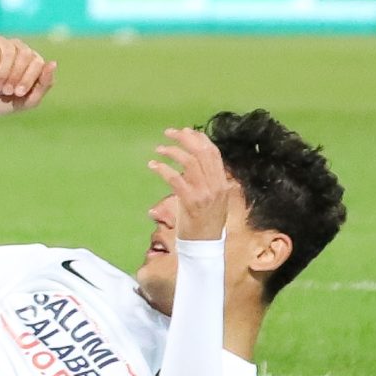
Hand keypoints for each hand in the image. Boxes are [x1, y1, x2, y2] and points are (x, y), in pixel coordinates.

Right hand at [0, 36, 54, 113]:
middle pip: (26, 54)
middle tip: (7, 91)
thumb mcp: (29, 99)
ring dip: (3, 74)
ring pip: (10, 52)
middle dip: (16, 76)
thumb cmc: (5, 101)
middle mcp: (18, 48)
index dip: (29, 79)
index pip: (38, 62)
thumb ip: (44, 83)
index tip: (18, 93)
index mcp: (32, 59)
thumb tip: (53, 63)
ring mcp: (2, 44)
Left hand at [149, 126, 235, 240]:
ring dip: (172, 151)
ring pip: (190, 162)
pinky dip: (163, 168)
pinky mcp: (191, 202)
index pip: (214, 153)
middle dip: (185, 139)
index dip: (199, 138)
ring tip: (159, 149)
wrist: (205, 245)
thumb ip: (206, 179)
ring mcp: (205, 194)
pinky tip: (153, 165)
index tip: (185, 130)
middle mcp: (216, 185)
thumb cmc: (205, 221)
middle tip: (168, 133)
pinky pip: (176, 179)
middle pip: (202, 153)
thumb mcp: (212, 197)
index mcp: (222, 182)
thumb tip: (190, 160)